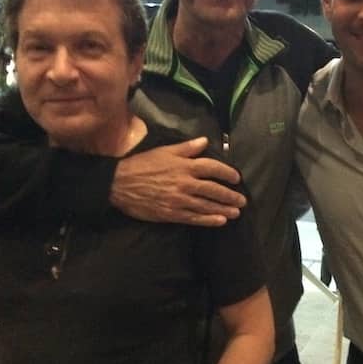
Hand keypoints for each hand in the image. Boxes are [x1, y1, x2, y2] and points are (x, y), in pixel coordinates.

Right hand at [110, 137, 245, 225]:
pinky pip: (194, 218)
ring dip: (223, 209)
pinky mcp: (171, 213)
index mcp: (184, 166)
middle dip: (229, 195)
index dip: (226, 173)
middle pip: (213, 189)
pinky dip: (208, 220)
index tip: (236, 178)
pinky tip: (220, 221)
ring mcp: (179, 200)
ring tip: (236, 212)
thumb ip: (187, 148)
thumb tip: (205, 142)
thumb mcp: (165, 151)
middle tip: (242, 200)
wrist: (120, 184)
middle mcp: (185, 183)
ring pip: (206, 205)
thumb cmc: (142, 164)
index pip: (212, 168)